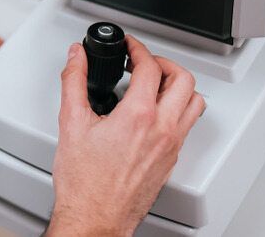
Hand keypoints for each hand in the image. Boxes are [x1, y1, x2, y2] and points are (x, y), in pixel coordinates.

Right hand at [48, 36, 203, 236]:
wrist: (95, 217)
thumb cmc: (85, 182)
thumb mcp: (71, 123)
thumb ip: (74, 81)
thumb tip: (78, 57)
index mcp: (139, 117)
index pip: (150, 67)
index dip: (138, 48)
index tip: (129, 46)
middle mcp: (162, 130)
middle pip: (183, 79)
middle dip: (164, 62)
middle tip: (144, 61)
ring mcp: (171, 146)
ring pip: (194, 103)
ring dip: (178, 86)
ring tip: (155, 83)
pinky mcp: (170, 160)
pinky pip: (187, 125)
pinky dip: (177, 109)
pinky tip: (154, 112)